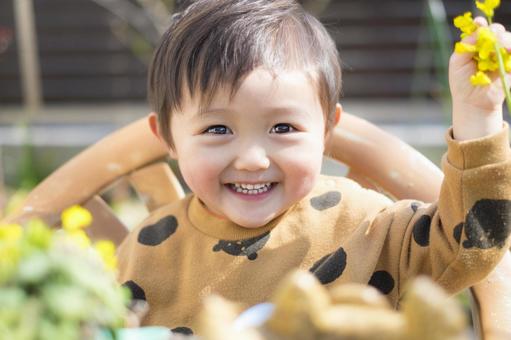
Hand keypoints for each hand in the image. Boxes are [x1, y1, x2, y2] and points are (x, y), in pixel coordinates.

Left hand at [449, 17, 510, 139]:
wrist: (473, 102)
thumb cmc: (462, 83)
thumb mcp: (457, 63)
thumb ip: (465, 46)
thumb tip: (479, 30)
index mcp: (475, 45)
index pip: (480, 29)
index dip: (480, 24)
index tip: (479, 23)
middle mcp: (489, 48)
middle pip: (496, 31)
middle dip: (494, 30)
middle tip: (491, 35)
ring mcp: (501, 55)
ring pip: (508, 39)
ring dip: (504, 39)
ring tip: (499, 44)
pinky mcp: (510, 64)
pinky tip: (507, 49)